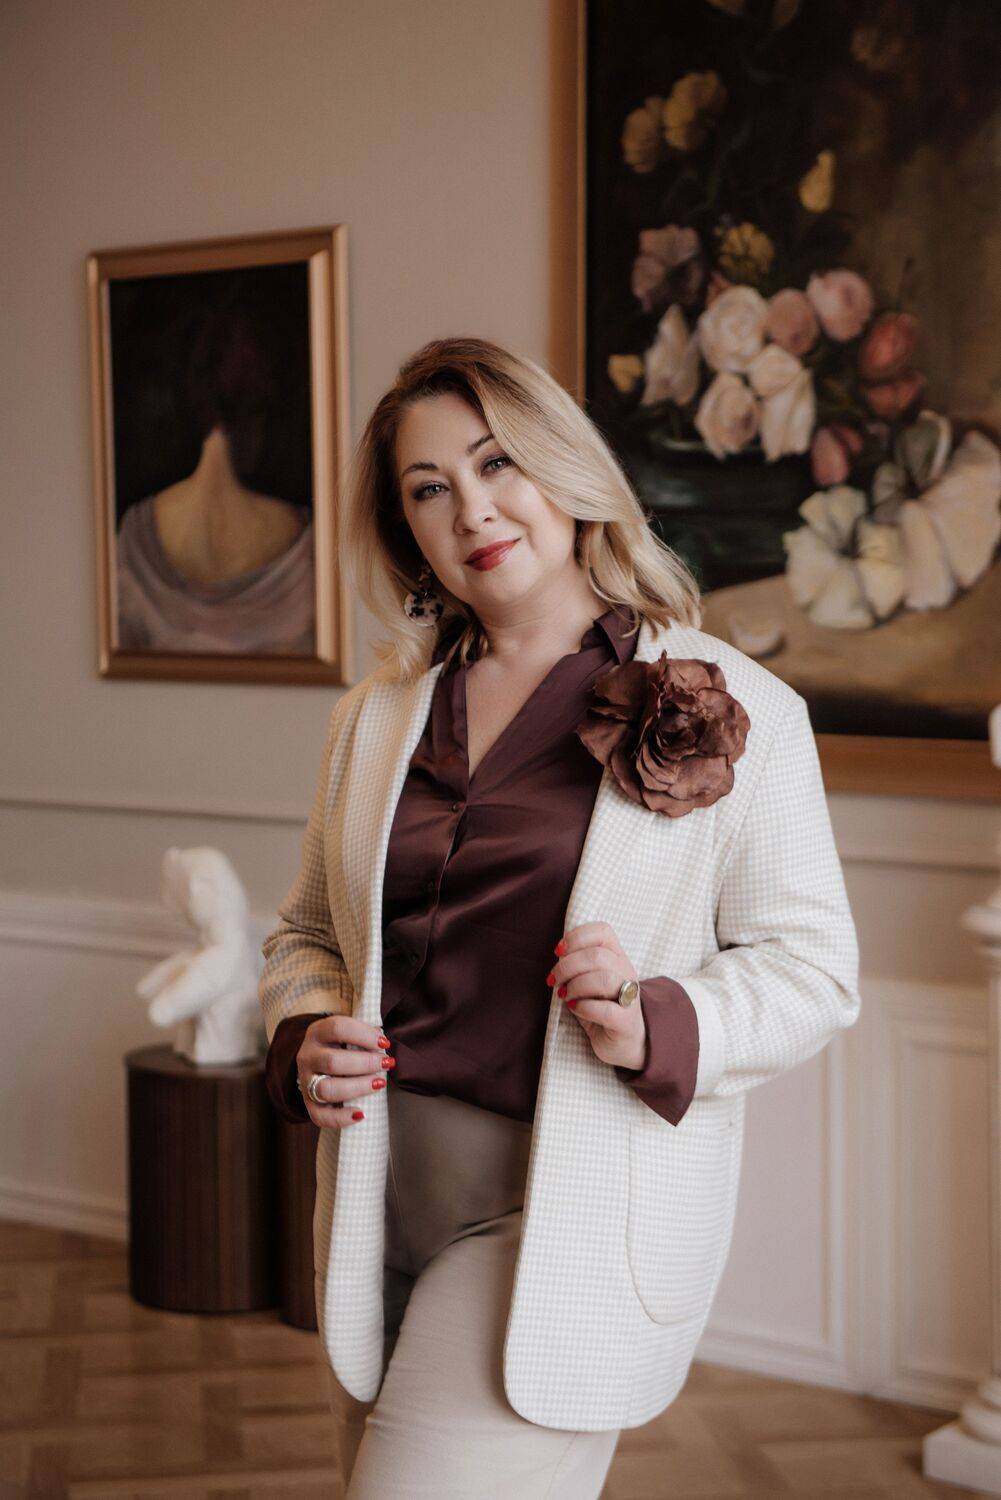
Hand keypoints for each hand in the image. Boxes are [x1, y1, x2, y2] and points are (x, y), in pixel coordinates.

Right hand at [296, 1014, 393, 1127]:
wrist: (317, 1064)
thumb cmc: (340, 1046)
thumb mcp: (346, 1033)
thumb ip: (362, 1035)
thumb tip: (383, 1044)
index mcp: (317, 1033)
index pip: (337, 1028)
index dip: (363, 1035)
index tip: (385, 1043)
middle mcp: (307, 1056)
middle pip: (332, 1061)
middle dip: (365, 1063)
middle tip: (386, 1063)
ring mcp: (305, 1081)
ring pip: (326, 1089)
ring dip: (357, 1087)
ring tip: (378, 1084)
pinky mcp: (309, 1104)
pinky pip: (320, 1116)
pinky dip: (341, 1118)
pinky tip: (360, 1114)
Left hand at [547, 921, 647, 1070]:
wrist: (626, 1043)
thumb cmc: (602, 1008)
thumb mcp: (589, 982)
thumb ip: (578, 967)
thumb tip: (559, 957)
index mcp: (617, 957)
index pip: (603, 931)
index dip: (577, 937)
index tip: (558, 952)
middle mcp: (627, 973)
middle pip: (597, 955)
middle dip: (568, 966)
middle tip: (554, 980)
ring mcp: (630, 997)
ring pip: (604, 979)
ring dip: (576, 986)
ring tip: (565, 995)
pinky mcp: (626, 1022)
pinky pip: (605, 1010)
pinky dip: (584, 1007)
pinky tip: (575, 1009)